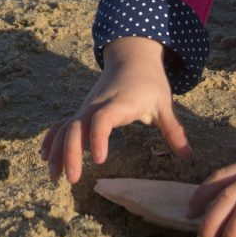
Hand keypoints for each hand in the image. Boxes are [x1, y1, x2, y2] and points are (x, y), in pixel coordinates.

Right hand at [40, 36, 192, 185]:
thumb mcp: (165, 103)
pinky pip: (61, 125)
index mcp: (118, 103)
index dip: (98, 138)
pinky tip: (46, 157)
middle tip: (72, 179)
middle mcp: (96, 106)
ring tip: (54, 176)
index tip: (99, 160)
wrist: (131, 56)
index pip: (102, 120)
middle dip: (69, 152)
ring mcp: (86, 108)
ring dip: (57, 150)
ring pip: (64, 128)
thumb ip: (174, 130)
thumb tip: (189, 157)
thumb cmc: (149, 82)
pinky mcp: (82, 111)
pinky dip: (52, 140)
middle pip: (75, 126)